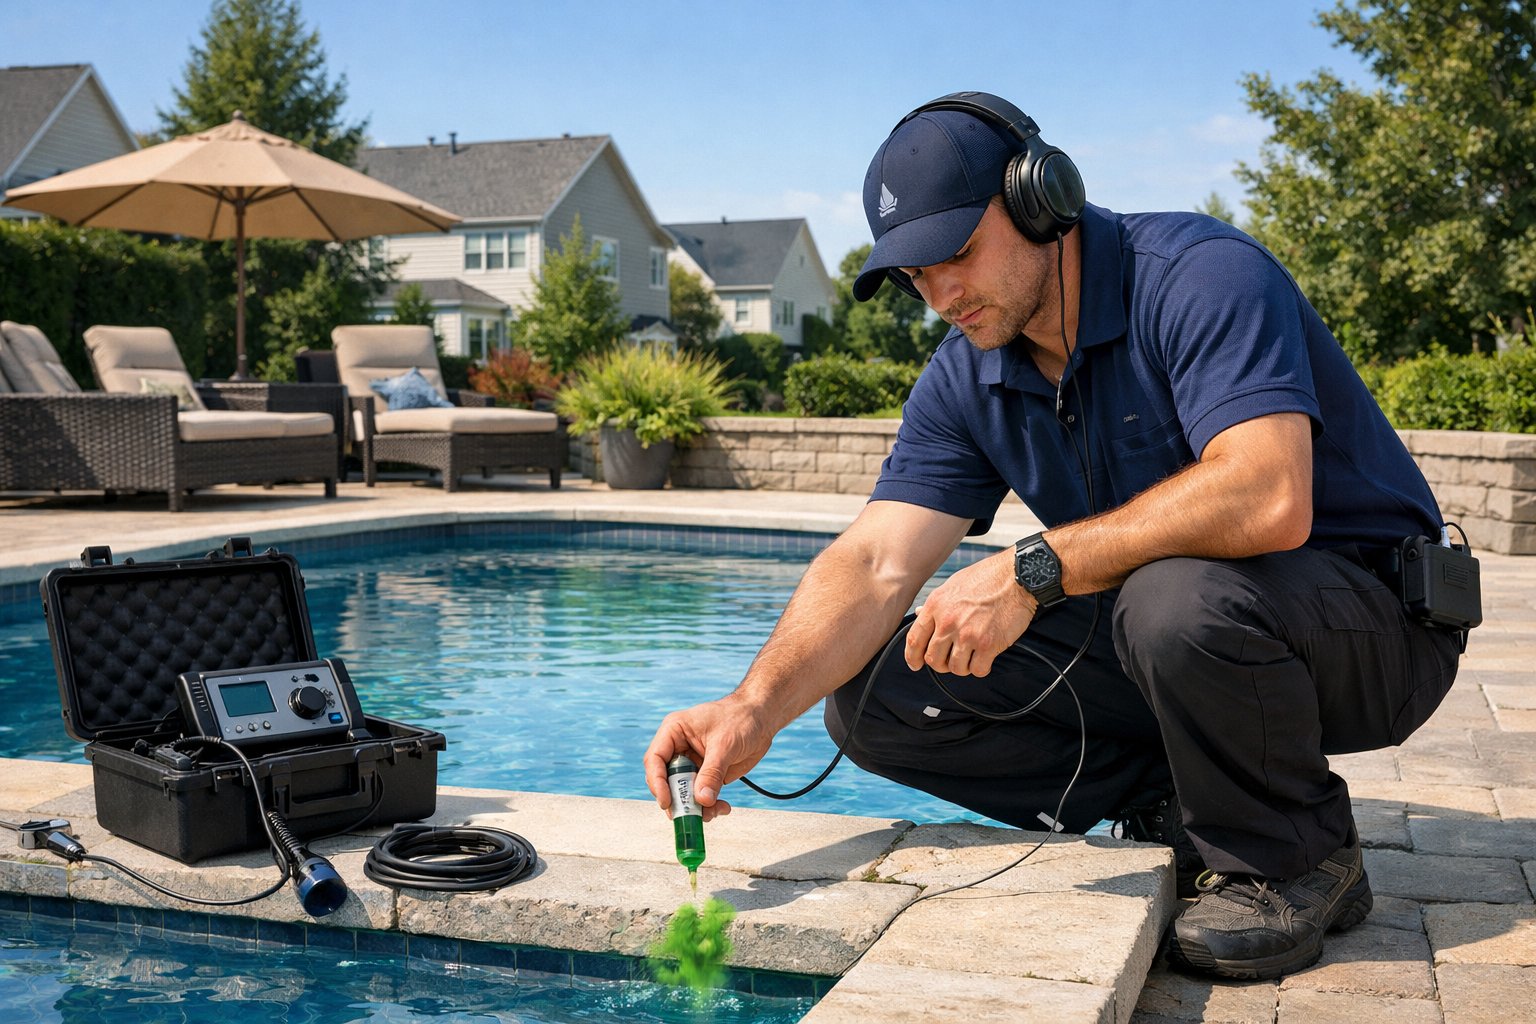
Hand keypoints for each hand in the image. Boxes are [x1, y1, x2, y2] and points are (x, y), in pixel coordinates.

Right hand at [643, 693, 775, 821]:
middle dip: (678, 799)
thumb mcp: (725, 744)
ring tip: (714, 811)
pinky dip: (708, 806)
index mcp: (674, 732)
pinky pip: (700, 796)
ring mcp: (692, 764)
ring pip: (683, 792)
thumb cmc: (740, 718)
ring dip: (695, 807)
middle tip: (690, 815)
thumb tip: (702, 799)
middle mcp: (679, 749)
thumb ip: (712, 773)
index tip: (667, 801)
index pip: (655, 759)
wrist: (761, 719)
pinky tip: (723, 807)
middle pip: (666, 781)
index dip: (657, 782)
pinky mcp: (706, 775)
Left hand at [903, 548, 1034, 676]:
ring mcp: (967, 634)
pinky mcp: (988, 645)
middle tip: (950, 660)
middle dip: (941, 664)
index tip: (915, 664)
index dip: (912, 657)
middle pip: (933, 659)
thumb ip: (936, 604)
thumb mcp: (953, 584)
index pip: (914, 640)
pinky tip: (986, 658)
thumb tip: (920, 614)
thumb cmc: (987, 578)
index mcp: (936, 606)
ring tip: (971, 656)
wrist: (1016, 576)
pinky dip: (981, 668)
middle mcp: (948, 622)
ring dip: (963, 667)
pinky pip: (978, 670)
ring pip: (956, 668)